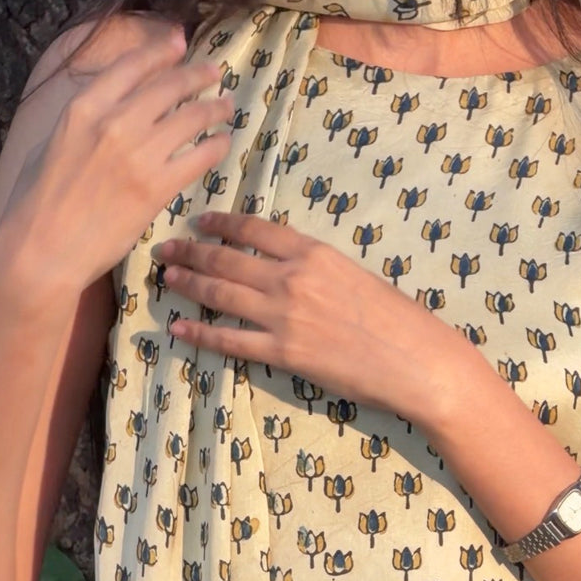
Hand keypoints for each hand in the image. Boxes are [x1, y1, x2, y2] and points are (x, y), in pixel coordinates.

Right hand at [0, 26, 234, 292]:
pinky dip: (216, 145)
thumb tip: (106, 106)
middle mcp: (114, 122)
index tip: (180, 43)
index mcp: (83, 107)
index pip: (132, 65)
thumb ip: (83, 120)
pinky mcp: (157, 187)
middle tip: (214, 72)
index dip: (161, 51)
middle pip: (168, 87)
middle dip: (197, 75)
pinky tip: (223, 142)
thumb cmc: (39, 200)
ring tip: (226, 106)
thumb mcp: (52, 142)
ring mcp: (138, 155)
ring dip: (214, 108)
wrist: (44, 247)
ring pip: (190, 118)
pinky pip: (198, 157)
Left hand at [160, 210, 469, 427]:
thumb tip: (288, 266)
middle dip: (190, 250)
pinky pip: (230, 340)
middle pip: (227, 258)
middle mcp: (292, 279)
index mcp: (314, 253)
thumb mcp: (356, 275)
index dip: (221, 222)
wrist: (416, 361)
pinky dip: (200, 332)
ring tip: (167, 277)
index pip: (254, 229)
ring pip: (221, 294)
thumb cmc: (397, 320)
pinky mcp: (282, 354)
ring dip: (188, 283)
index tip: (199, 220)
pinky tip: (179, 327)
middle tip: (164, 248)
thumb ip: (317, 268)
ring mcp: (284, 317)